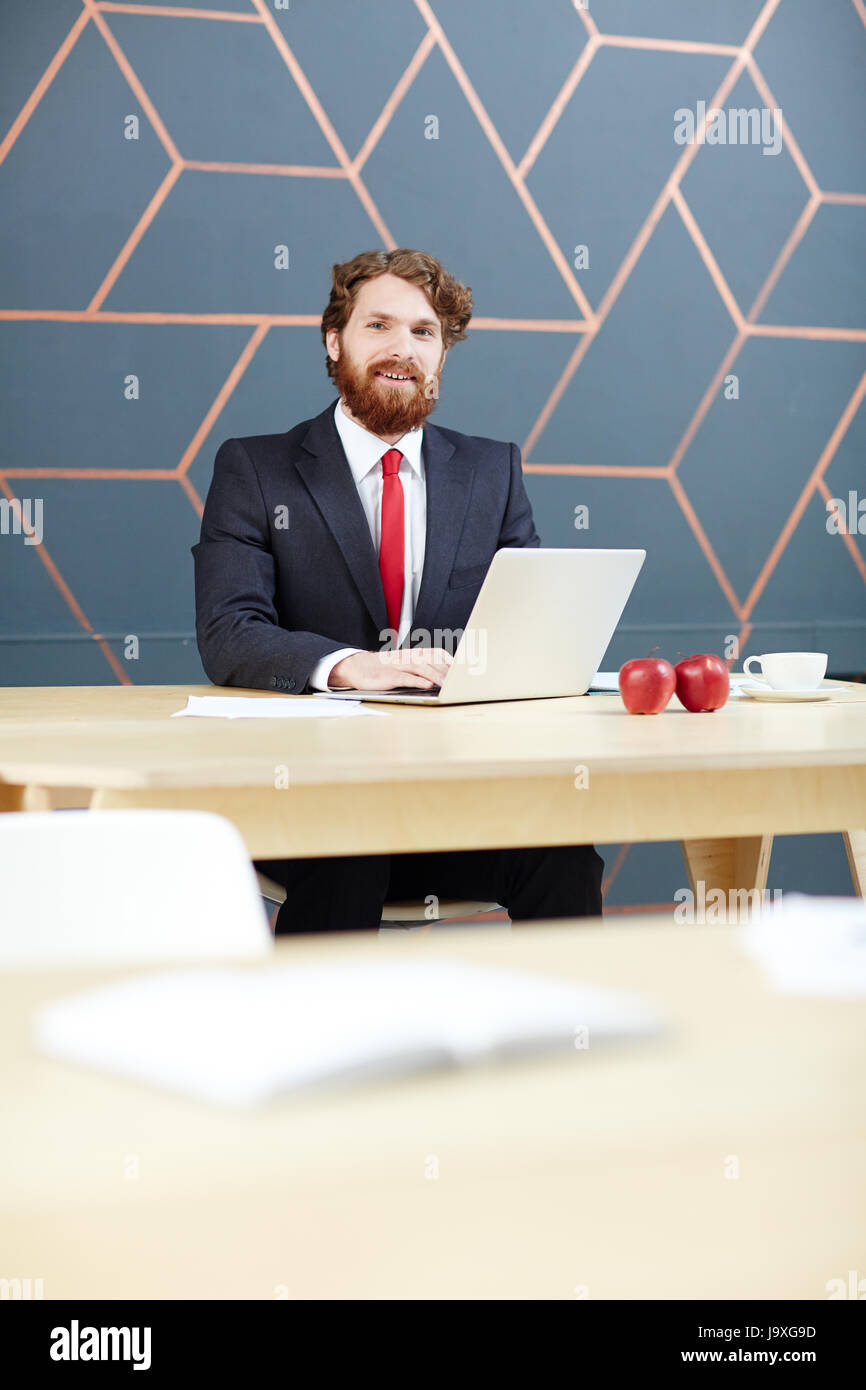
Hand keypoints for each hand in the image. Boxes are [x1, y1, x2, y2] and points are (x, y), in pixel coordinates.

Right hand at [329, 647, 453, 689]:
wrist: (360, 667)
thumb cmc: (388, 669)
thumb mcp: (408, 666)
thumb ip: (426, 669)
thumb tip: (447, 677)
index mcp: (416, 654)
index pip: (439, 655)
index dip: (453, 662)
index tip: (466, 672)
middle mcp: (409, 657)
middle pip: (433, 662)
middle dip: (448, 672)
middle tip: (462, 682)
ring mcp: (399, 665)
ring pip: (421, 668)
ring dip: (436, 676)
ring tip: (448, 685)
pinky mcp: (389, 676)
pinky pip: (405, 677)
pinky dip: (417, 681)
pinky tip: (428, 685)